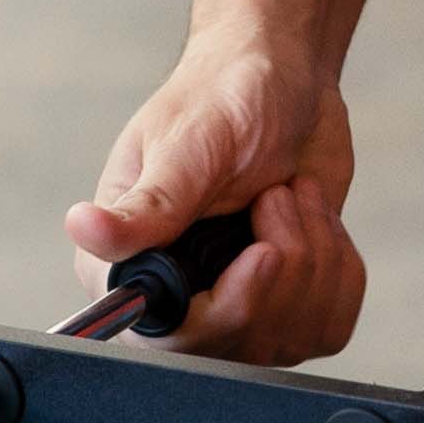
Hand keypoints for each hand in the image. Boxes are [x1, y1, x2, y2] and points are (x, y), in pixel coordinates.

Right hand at [66, 32, 365, 364]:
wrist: (283, 78)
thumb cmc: (222, 96)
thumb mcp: (187, 146)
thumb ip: (147, 205)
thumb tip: (82, 229)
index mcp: (131, 261)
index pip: (167, 337)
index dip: (224, 311)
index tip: (263, 255)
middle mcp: (177, 295)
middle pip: (238, 344)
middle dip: (285, 268)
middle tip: (280, 194)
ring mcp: (235, 304)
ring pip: (291, 338)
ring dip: (315, 257)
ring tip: (293, 194)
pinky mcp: (287, 302)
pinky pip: (329, 325)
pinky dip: (341, 268)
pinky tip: (317, 217)